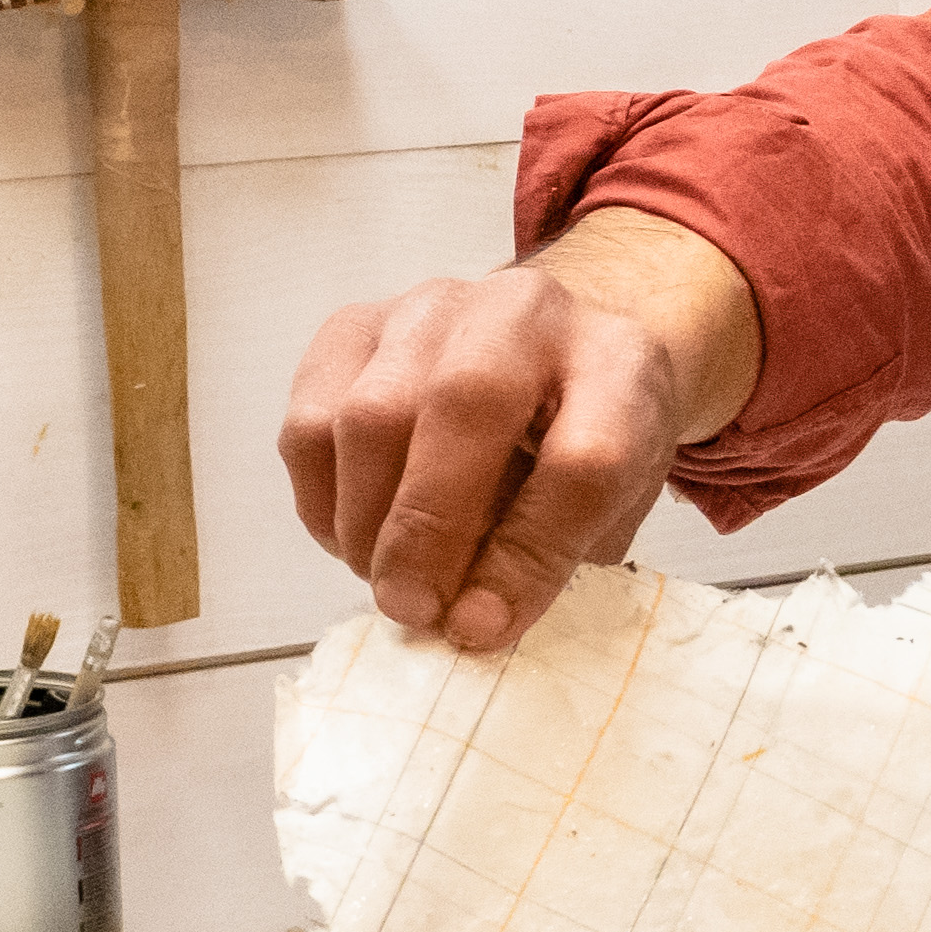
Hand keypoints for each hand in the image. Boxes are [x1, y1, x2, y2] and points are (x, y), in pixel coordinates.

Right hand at [280, 218, 751, 655]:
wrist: (557, 353)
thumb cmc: (586, 435)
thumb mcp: (611, 501)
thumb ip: (556, 556)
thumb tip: (471, 622)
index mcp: (620, 362)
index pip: (585, 457)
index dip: (530, 554)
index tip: (485, 624)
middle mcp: (526, 313)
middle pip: (466, 404)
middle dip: (427, 531)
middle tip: (415, 609)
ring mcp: (433, 307)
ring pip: (370, 414)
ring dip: (367, 524)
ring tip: (390, 580)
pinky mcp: (355, 326)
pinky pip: (311, 421)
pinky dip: (322, 501)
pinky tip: (356, 537)